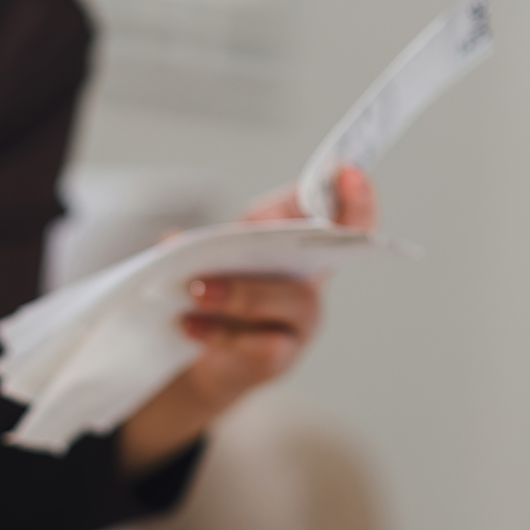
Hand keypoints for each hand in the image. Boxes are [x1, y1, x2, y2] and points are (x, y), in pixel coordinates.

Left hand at [118, 165, 374, 474]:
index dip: (355, 197)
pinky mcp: (282, 358)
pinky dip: (220, 333)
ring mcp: (302, 322)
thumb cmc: (220, 295)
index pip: (345, 218)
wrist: (206, 358)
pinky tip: (188, 325)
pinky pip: (263, 344)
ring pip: (291, 299)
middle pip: (324, 255)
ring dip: (242, 292)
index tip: (348, 172)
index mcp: (301, 245)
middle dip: (290, 237)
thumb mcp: (213, 256)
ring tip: (196, 289)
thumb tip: (173, 240)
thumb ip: (201, 242)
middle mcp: (313, 281)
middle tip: (251, 228)